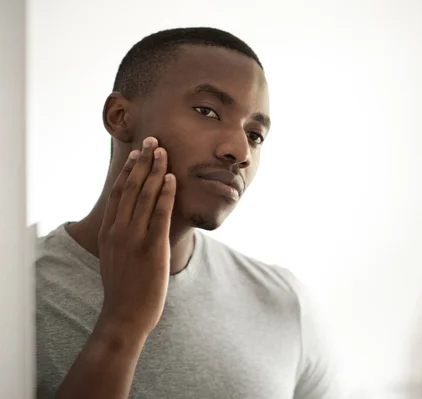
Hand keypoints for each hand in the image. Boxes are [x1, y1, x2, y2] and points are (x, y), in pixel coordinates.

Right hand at [97, 136, 175, 337]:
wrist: (125, 315)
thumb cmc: (124, 288)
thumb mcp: (115, 257)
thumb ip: (121, 237)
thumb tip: (132, 222)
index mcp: (108, 231)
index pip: (119, 192)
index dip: (128, 170)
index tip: (137, 153)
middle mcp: (118, 230)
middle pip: (131, 187)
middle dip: (143, 161)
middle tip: (153, 141)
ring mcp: (134, 238)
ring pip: (145, 195)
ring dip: (155, 170)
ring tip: (163, 151)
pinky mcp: (152, 247)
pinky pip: (160, 214)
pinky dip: (166, 193)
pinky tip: (171, 178)